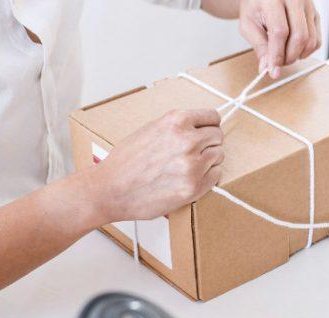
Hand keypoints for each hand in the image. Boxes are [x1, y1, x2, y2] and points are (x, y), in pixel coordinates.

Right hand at [90, 109, 223, 222]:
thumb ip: (177, 127)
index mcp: (176, 121)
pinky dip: (207, 177)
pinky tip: (189, 178)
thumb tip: (199, 128)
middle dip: (209, 143)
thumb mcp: (151, 129)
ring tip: (189, 167)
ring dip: (208, 161)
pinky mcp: (194, 187)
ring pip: (219, 156)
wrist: (110, 189)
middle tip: (195, 152)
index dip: (209, 125)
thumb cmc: (125, 161)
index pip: (213, 117)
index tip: (206, 131)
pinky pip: (216, 176)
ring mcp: (193, 165)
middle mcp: (187, 140)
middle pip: (218, 137)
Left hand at [237, 0, 321, 78]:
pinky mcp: (315, 13)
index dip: (277, 55)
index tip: (273, 71)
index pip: (280, 31)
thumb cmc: (256, 6)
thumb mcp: (248, 24)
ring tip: (285, 55)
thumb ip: (259, 46)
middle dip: (289, 57)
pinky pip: (317, 39)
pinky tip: (295, 49)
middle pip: (299, 37)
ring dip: (298, 55)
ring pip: (310, 40)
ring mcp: (308, 5)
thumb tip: (267, 67)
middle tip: (278, 63)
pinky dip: (307, 51)